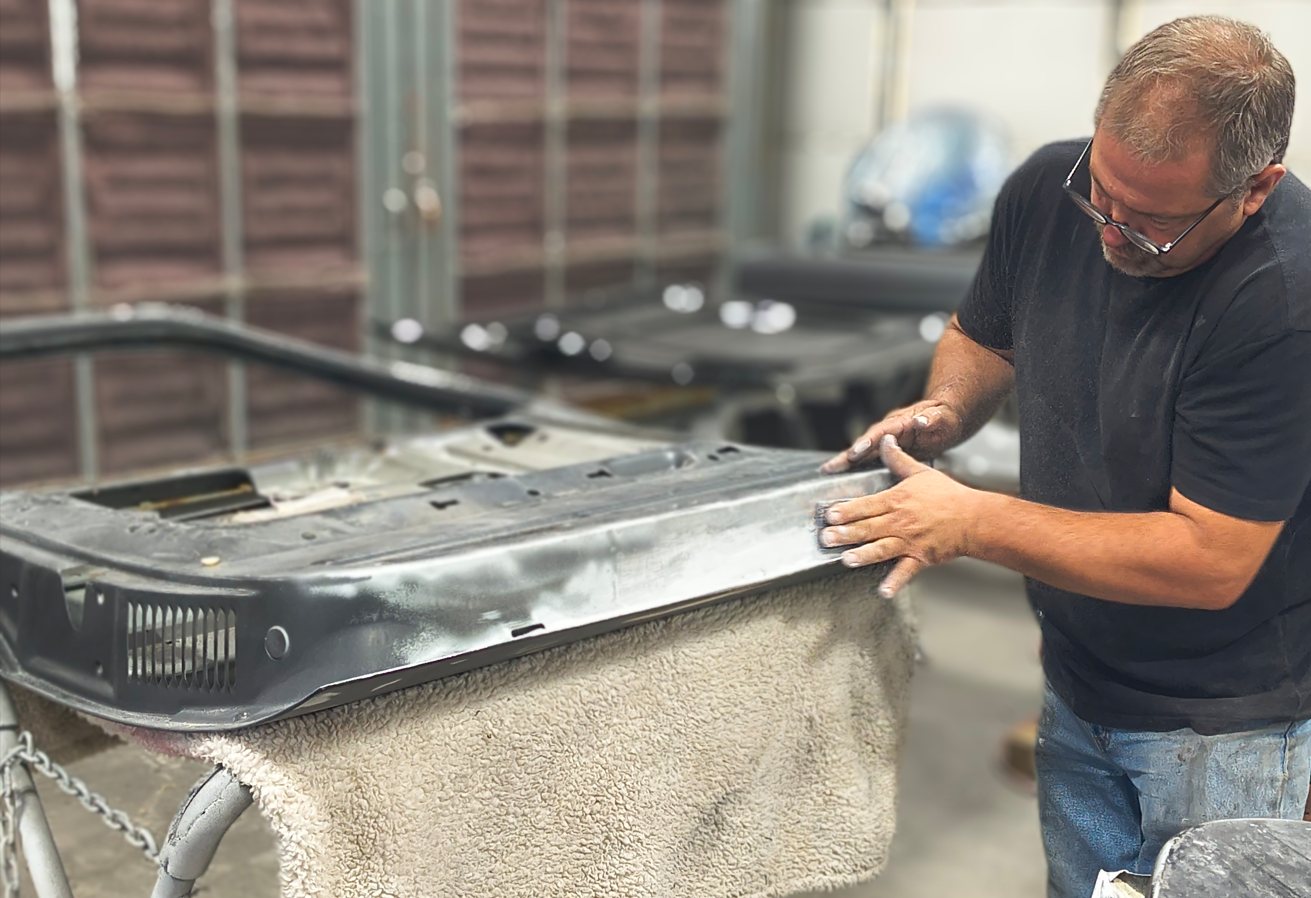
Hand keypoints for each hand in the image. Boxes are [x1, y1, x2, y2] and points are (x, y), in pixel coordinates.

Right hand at [820, 399, 961, 473]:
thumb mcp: (943, 417)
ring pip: (862, 453)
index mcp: (899, 422)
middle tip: (829, 468)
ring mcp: (885, 441)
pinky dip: (854, 468)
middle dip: (847, 456)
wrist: (945, 420)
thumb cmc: (945, 418)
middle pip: (864, 443)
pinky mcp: (886, 451)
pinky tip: (842, 479)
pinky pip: (868, 460)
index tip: (855, 452)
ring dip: (845, 463)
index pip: (880, 432)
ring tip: (827, 473)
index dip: (866, 442)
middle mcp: (887, 431)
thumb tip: (920, 421)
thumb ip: (932, 419)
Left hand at [820, 435, 981, 596]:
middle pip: (868, 527)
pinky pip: (905, 571)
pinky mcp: (920, 557)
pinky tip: (883, 591)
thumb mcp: (920, 473)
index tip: (829, 514)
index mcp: (897, 500)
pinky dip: (895, 582)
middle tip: (825, 537)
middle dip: (845, 533)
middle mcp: (900, 521)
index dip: (846, 510)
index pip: (866, 505)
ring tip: (845, 560)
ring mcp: (910, 541)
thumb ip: (897, 459)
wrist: (974, 518)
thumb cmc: (948, 496)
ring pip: (881, 549)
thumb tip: (885, 440)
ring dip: (863, 555)